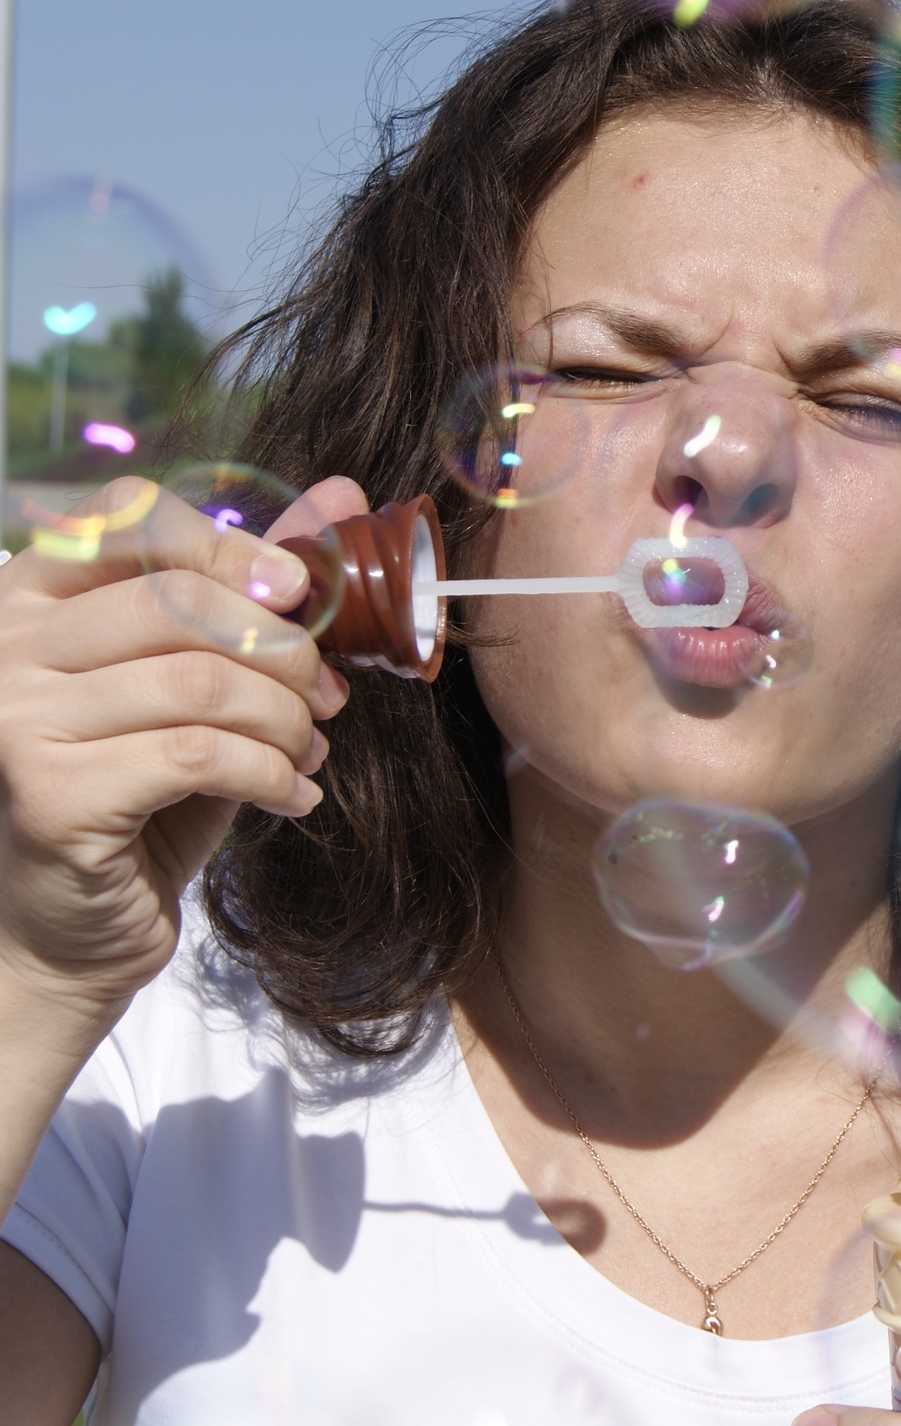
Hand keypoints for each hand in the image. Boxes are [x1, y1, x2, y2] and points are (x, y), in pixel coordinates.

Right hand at [0, 473, 365, 1017]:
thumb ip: (253, 591)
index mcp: (32, 597)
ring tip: (308, 752)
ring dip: (285, 719)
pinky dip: (271, 774)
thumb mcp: (196, 685)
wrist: (70, 931)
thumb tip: (342, 494)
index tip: (300, 592)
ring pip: (200, 680)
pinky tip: (291, 796)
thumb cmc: (138, 798)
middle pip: (182, 601)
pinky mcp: (53, 793)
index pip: (131, 518)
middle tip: (326, 697)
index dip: (231, 544)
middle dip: (282, 647)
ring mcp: (17, 719)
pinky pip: (198, 754)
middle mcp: (8, 646)